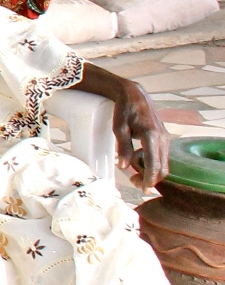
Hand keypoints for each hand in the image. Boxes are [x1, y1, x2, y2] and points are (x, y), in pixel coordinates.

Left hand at [110, 75, 170, 189]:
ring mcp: (166, 137)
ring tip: (133, 170)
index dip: (149, 178)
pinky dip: (153, 162)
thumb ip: (123, 148)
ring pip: (164, 163)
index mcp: (151, 136)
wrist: (135, 95)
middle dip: (150, 178)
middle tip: (134, 182)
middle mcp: (163, 138)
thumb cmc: (124, 110)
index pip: (154, 163)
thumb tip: (124, 167)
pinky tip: (139, 158)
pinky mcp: (165, 137)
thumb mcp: (119, 128)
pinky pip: (162, 155)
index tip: (143, 189)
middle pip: (162, 167)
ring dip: (152, 171)